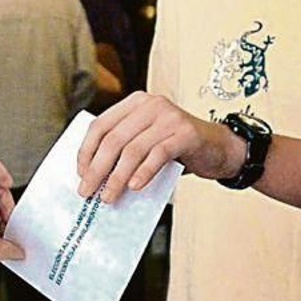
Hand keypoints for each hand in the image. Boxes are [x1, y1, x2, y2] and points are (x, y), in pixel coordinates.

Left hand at [76, 92, 244, 202]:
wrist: (219, 148)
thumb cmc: (177, 149)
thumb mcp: (146, 142)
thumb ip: (124, 149)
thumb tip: (92, 176)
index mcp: (135, 103)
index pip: (100, 125)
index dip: (86, 152)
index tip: (81, 174)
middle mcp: (151, 104)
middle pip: (113, 139)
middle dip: (97, 169)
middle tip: (88, 191)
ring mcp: (169, 117)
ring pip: (133, 149)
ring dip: (116, 177)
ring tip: (109, 196)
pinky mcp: (186, 133)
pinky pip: (158, 154)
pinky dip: (144, 172)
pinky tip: (135, 186)